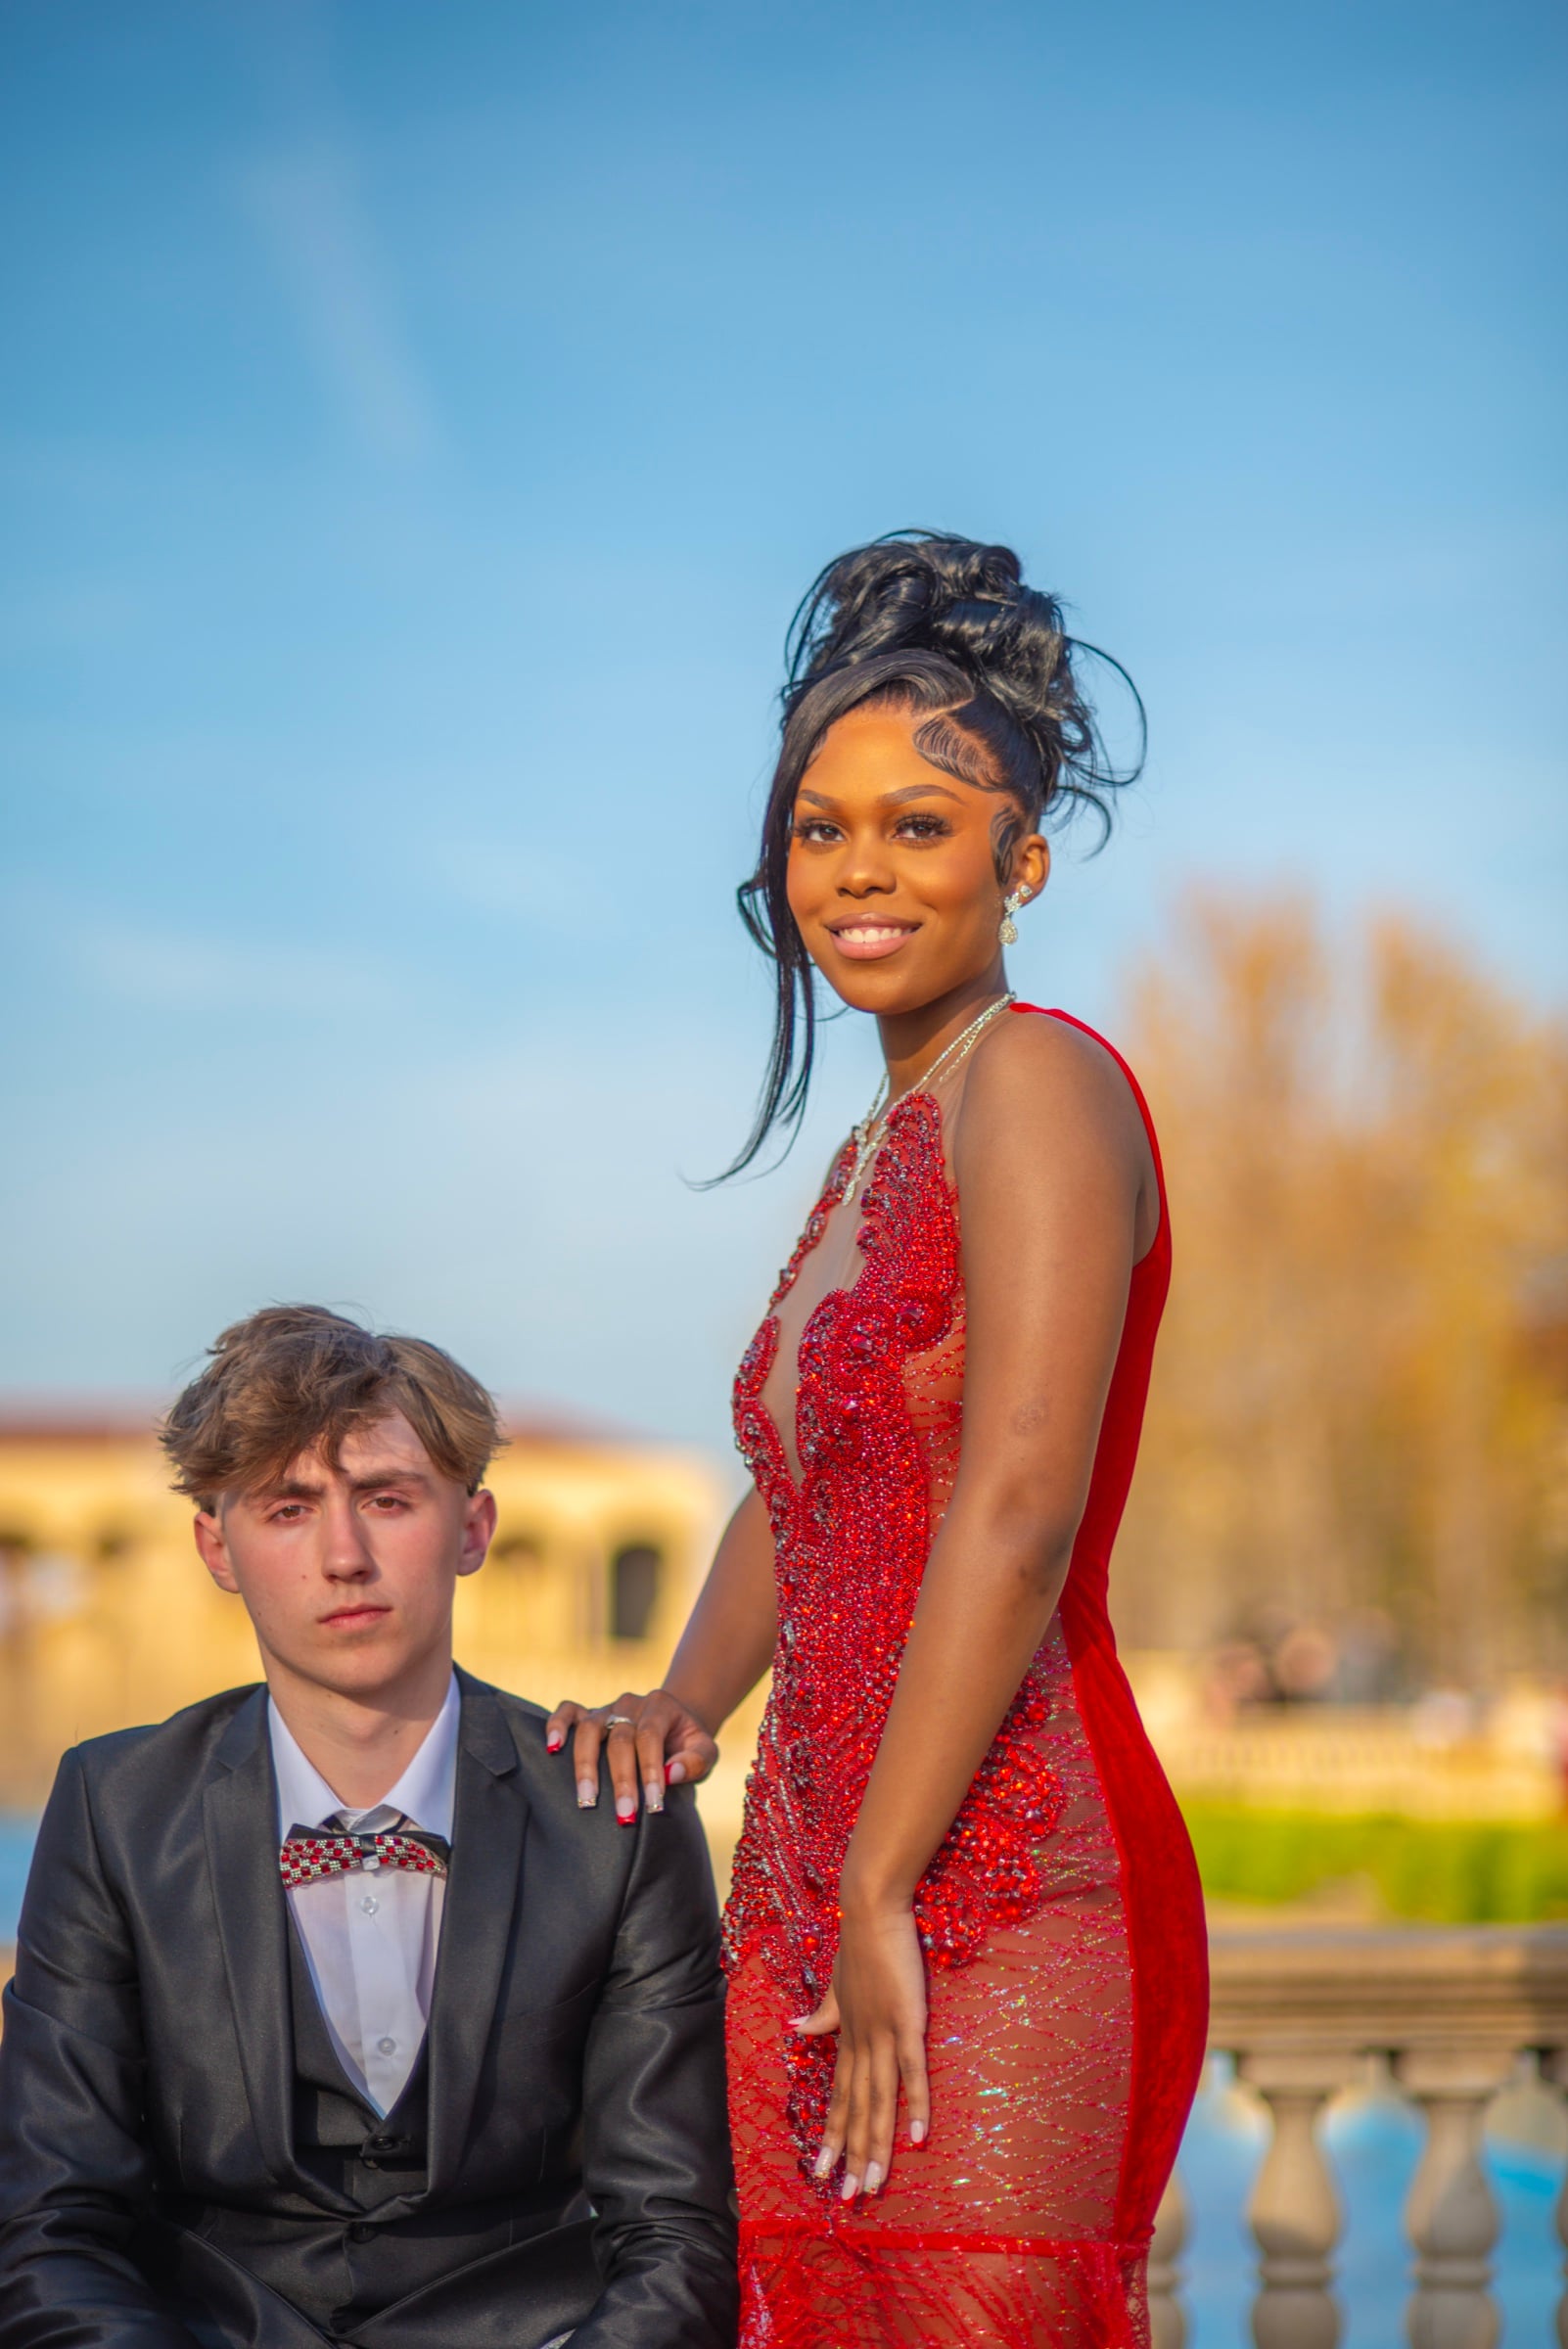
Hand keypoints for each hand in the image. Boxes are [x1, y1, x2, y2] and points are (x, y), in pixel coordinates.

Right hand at [545, 1690, 718, 1823]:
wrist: (675, 1724)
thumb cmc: (688, 1744)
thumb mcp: (705, 1751)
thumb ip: (695, 1761)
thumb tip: (670, 1774)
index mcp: (661, 1707)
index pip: (650, 1737)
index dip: (649, 1771)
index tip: (652, 1805)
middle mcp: (631, 1704)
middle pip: (619, 1739)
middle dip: (622, 1780)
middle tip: (623, 1815)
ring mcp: (607, 1708)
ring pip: (589, 1728)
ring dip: (586, 1765)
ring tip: (586, 1798)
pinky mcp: (589, 1714)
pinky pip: (567, 1710)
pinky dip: (556, 1725)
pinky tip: (552, 1748)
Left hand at [792, 1899, 929, 2198]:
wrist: (870, 1909)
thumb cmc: (860, 1945)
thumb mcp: (837, 1985)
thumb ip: (823, 2013)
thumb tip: (796, 2028)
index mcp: (848, 2036)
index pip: (839, 2096)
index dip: (832, 2135)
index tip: (821, 2170)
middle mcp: (861, 2043)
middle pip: (856, 2109)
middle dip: (850, 2155)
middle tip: (846, 2198)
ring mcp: (884, 2035)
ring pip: (878, 2101)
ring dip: (876, 2146)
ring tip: (871, 2185)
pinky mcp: (907, 2022)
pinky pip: (912, 2071)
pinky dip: (914, 2103)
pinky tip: (917, 2137)